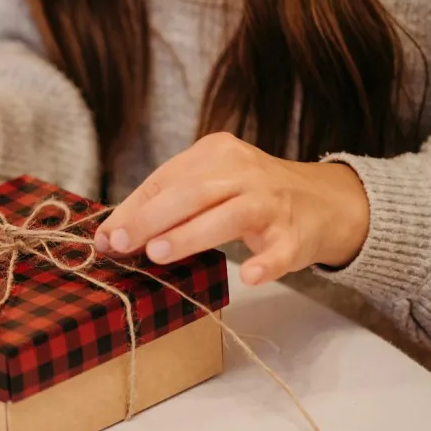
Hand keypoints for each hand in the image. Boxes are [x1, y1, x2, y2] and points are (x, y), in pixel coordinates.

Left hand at [95, 133, 369, 285]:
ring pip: (230, 216)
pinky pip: (280, 250)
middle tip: (122, 244)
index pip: (166, 179)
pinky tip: (250, 277)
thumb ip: (161, 206)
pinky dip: (266, 263)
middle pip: (193, 193)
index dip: (133, 209)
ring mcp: (273, 202)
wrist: (324, 201)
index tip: (106, 237)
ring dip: (191, 235)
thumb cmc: (246, 194)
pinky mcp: (296, 234)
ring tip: (158, 254)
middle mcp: (244, 171)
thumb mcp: (207, 185)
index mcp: (216, 153)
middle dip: (152, 218)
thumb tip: (109, 236)